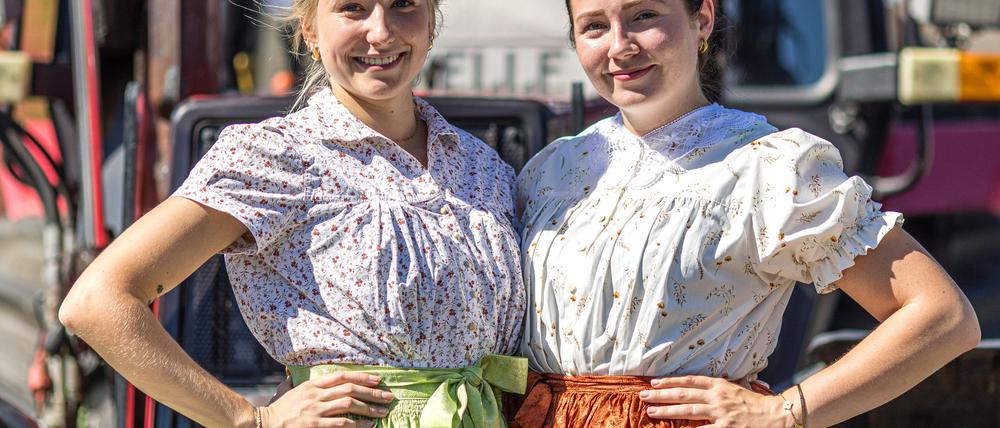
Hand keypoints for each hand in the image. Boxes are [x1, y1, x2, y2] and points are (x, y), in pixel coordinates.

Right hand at [260, 371, 394, 426]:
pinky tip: (368, 425)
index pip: (342, 376)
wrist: (263, 423)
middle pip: (350, 389)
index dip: (362, 377)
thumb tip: (320, 377)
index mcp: (312, 384)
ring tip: (383, 412)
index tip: (378, 380)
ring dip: (369, 408)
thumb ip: (310, 384)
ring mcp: (315, 410)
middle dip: (372, 393)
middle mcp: (316, 394)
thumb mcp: (294, 390)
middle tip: (388, 396)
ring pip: (349, 405)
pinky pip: (341, 423)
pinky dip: (357, 425)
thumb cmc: (281, 409)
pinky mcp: (314, 425)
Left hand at [638, 375, 794, 427]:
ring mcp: (721, 414)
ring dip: (667, 410)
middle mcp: (717, 397)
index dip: (670, 381)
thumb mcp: (736, 389)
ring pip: (687, 411)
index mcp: (719, 385)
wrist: (778, 416)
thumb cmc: (757, 404)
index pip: (689, 381)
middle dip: (661, 394)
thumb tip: (699, 388)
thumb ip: (718, 389)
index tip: (654, 382)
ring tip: (651, 410)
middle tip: (644, 395)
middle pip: (683, 394)